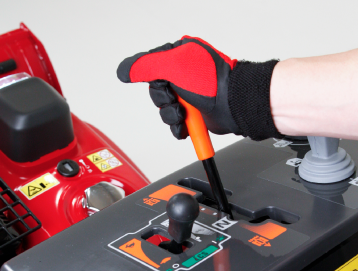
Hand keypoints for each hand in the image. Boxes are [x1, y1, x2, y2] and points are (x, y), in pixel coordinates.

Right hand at [117, 37, 279, 140]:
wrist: (233, 104)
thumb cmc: (211, 82)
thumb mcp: (172, 66)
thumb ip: (145, 66)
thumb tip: (123, 71)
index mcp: (178, 56)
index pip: (151, 69)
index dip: (155, 81)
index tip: (163, 85)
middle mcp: (183, 75)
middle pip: (156, 93)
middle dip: (164, 102)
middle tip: (176, 100)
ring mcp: (189, 96)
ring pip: (165, 112)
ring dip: (172, 117)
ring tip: (184, 114)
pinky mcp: (195, 115)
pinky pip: (176, 126)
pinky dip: (179, 129)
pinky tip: (186, 125)